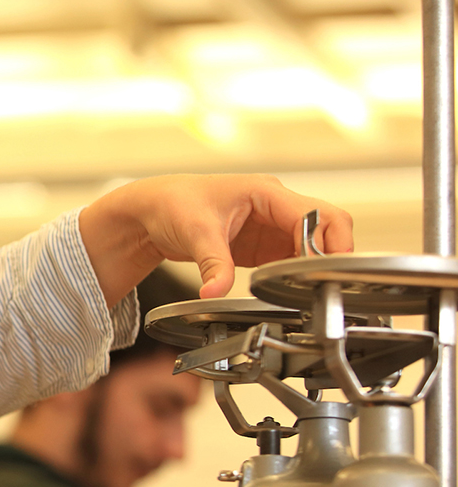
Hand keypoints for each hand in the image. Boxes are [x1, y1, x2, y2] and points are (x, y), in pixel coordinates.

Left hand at [78, 173, 353, 304]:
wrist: (155, 210)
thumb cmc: (175, 204)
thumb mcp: (196, 233)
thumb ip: (212, 263)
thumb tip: (216, 291)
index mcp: (266, 192)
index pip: (316, 215)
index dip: (326, 243)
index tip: (319, 271)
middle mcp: (276, 207)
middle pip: (327, 227)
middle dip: (331, 255)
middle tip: (324, 286)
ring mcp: (273, 226)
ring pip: (314, 245)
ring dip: (315, 267)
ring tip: (311, 293)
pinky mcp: (264, 245)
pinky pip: (293, 258)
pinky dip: (299, 274)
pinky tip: (294, 291)